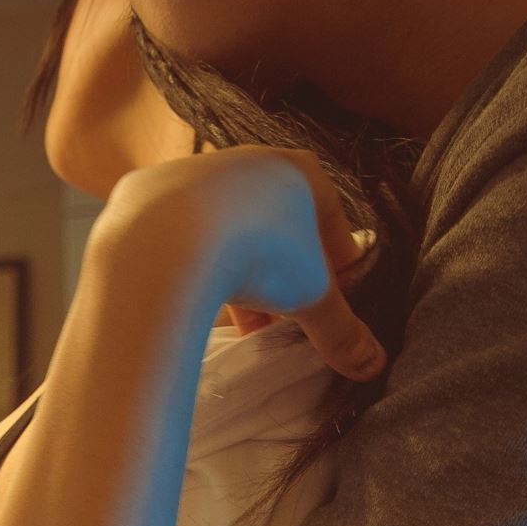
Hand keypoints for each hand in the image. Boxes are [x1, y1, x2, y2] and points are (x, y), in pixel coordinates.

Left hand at [96, 146, 387, 381]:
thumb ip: (341, 330)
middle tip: (282, 315)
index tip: (331, 299)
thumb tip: (373, 366)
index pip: (331, 221)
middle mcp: (252, 159)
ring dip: (237, 269)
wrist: (168, 237)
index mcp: (302, 173)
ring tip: (239, 315)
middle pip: (277, 224)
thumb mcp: (311, 298)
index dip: (335, 265)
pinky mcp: (153, 188)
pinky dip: (190, 260)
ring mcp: (199, 168)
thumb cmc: (260, 255)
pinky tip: (191, 294)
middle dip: (282, 272)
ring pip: (228, 226)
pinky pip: (180, 231)